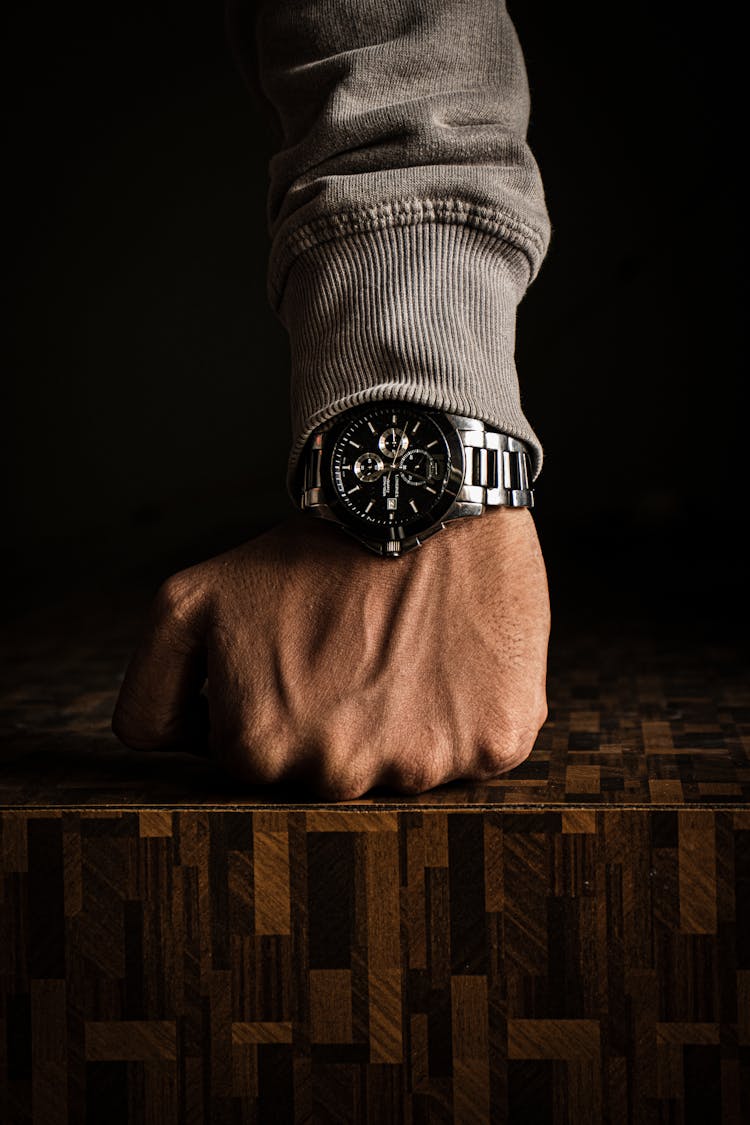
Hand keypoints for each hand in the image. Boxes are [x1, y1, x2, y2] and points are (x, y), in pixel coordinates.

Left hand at [112, 508, 549, 799]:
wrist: (414, 494)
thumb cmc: (305, 549)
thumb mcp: (187, 605)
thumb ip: (150, 696)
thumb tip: (169, 755)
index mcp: (261, 752)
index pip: (263, 762)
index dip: (280, 706)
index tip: (306, 657)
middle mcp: (341, 776)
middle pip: (335, 774)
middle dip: (341, 722)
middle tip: (359, 650)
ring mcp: (424, 766)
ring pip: (410, 768)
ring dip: (410, 722)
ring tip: (410, 650)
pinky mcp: (496, 744)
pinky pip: (480, 753)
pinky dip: (471, 713)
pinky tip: (456, 661)